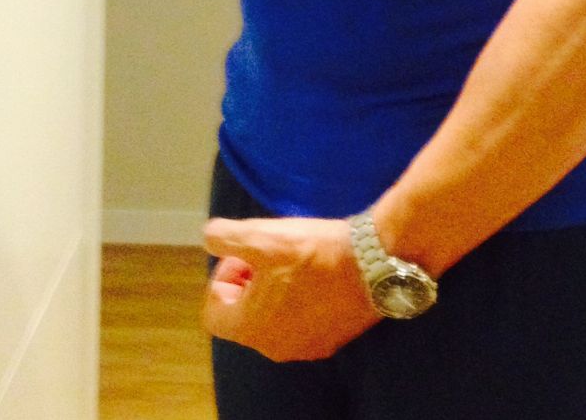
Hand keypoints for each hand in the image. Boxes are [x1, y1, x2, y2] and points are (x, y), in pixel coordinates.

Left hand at [203, 215, 379, 361]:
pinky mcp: (332, 341)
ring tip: (296, 262)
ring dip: (275, 292)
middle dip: (250, 283)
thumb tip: (210, 238)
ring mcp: (305, 348)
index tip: (246, 254)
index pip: (213, 310)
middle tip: (270, 254)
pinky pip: (302, 324)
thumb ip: (224, 237)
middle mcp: (274, 347)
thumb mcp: (262, 235)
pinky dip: (301, 303)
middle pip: (244, 316)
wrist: (375, 261)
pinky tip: (319, 276)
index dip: (223, 277)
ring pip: (274, 320)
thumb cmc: (314, 251)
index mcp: (250, 327)